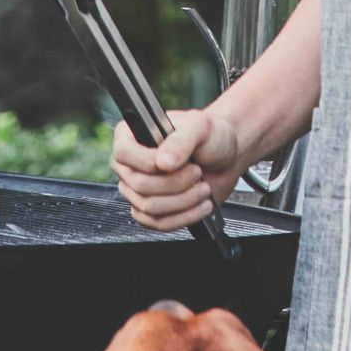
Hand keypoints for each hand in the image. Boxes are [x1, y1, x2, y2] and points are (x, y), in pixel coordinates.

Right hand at [111, 103, 243, 229]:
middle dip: (175, 183)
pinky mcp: (151, 210)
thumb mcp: (199, 127)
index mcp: (132, 135)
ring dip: (182, 201)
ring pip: (148, 207)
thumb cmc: (210, 136)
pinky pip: (157, 223)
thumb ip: (180, 141)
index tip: (179, 162)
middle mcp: (131, 163)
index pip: (123, 153)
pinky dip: (183, 217)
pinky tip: (201, 205)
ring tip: (203, 188)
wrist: (226, 157)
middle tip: (196, 172)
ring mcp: (138, 189)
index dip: (149, 162)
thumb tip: (163, 162)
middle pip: (139, 184)